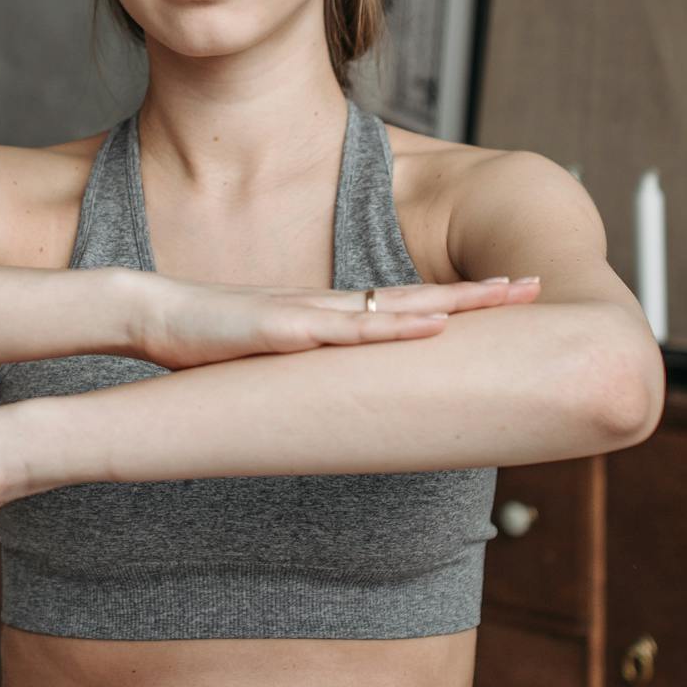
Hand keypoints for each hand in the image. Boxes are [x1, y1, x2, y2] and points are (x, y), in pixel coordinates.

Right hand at [132, 271, 540, 369]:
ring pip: (398, 306)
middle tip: (536, 286)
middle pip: (420, 297)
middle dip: (481, 293)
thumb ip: (305, 371)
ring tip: (507, 297)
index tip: (509, 297)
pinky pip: (348, 330)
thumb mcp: (268, 359)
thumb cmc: (204, 339)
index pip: (408, 304)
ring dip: (456, 302)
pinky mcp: (284, 329)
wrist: (149, 313)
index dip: (461, 301)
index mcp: (329, 313)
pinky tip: (431, 323)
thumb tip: (334, 399)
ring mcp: (310, 313)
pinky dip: (394, 327)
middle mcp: (330, 306)